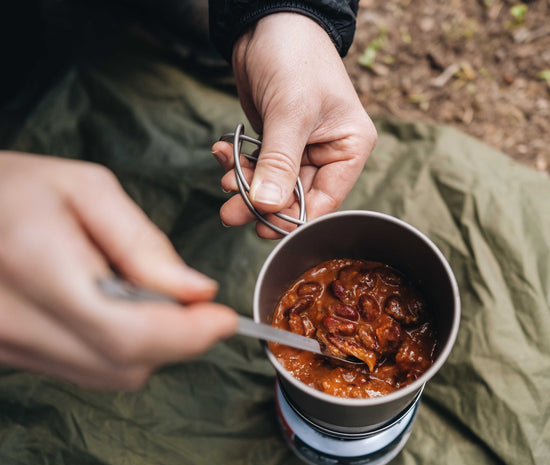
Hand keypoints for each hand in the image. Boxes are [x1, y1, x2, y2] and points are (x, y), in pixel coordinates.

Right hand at [0, 152, 236, 389]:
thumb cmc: (14, 188)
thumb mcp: (87, 191)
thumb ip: (144, 245)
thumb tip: (196, 292)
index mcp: (35, 264)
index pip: (128, 332)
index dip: (188, 334)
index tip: (225, 319)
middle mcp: (14, 321)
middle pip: (125, 363)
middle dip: (178, 338)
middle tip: (196, 304)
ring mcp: (8, 346)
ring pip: (110, 374)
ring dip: (151, 345)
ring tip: (150, 297)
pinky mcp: (11, 355)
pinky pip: (87, 370)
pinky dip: (121, 349)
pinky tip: (119, 312)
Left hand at [212, 13, 376, 238]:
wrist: (268, 20)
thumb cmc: (294, 57)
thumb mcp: (290, 112)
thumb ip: (280, 163)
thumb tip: (269, 206)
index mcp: (349, 149)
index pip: (324, 201)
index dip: (292, 218)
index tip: (262, 226)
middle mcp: (329, 154)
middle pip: (294, 197)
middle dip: (261, 204)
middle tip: (230, 213)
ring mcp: (301, 149)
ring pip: (272, 186)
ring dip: (245, 187)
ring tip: (223, 183)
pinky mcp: (276, 142)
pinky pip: (258, 167)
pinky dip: (239, 165)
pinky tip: (224, 154)